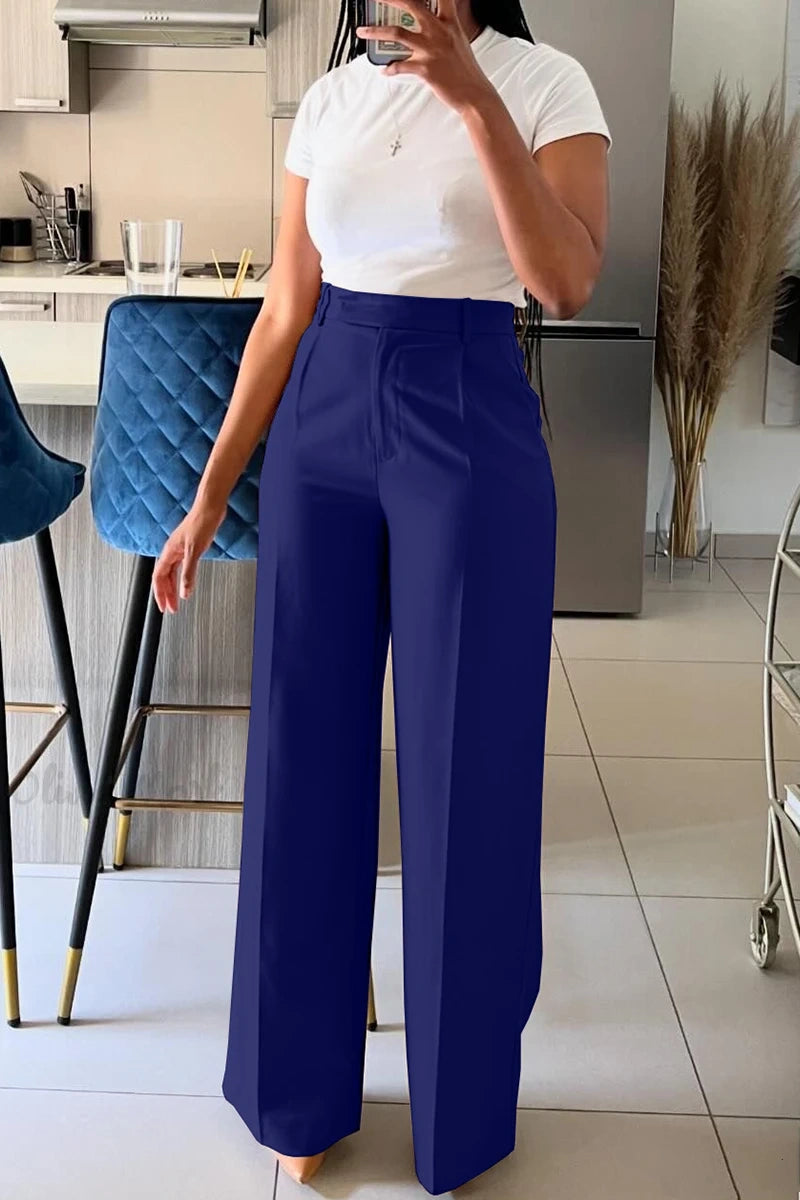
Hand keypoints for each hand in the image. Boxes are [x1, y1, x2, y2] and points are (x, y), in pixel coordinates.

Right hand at [152, 500, 226, 613]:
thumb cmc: (201, 523)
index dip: (159, 594)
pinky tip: (186, 582)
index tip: (163, 607)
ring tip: (178, 600)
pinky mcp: (189, 546)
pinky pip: (180, 566)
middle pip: (164, 578)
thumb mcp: (195, 552)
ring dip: (173, 587)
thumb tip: (184, 592)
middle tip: (171, 609)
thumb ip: (189, 573)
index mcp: (168, 552)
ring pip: (172, 573)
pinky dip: (181, 577)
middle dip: (166, 594)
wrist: (210, 507)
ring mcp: (180, 549)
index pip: (158, 578)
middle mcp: (171, 551)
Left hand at [356, 0, 493, 114]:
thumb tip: (428, 25)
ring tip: (362, 31)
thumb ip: (443, 28)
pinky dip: (389, 68)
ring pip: (397, 33)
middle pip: (411, 4)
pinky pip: (400, 66)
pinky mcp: (425, 69)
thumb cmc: (466, 70)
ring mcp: (431, 49)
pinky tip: (384, 70)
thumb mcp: (458, 40)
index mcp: (449, 22)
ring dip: (375, 31)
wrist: (474, 95)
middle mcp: (439, 31)